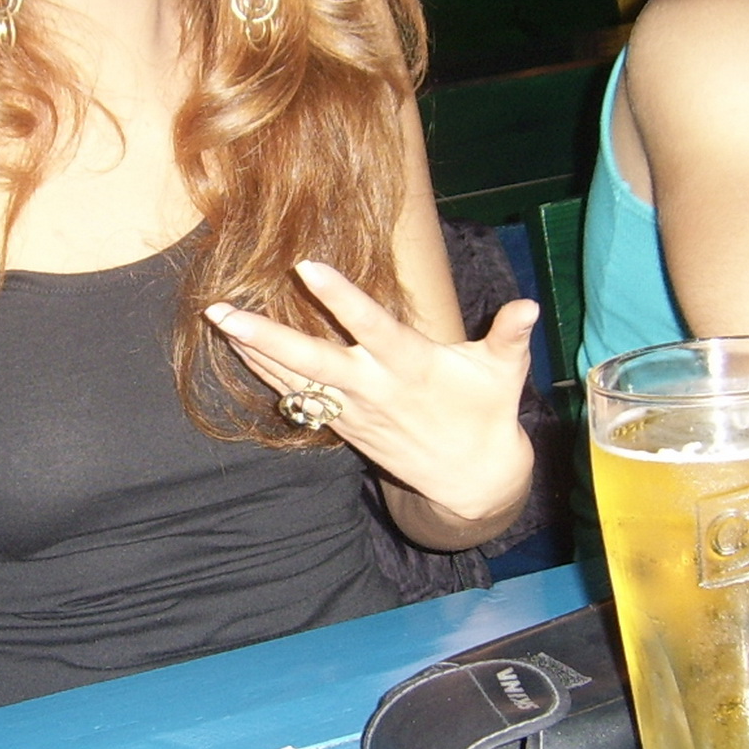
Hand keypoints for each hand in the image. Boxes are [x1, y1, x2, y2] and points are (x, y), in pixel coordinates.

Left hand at [204, 260, 536, 523]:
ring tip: (218, 320)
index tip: (307, 268)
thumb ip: (511, 337)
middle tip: (223, 312)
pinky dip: (267, 374)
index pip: (372, 328)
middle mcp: (375, 389)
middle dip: (266, 337)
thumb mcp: (504, 373)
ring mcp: (354, 411)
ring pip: (295, 380)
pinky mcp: (343, 425)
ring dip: (254, 352)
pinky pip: (297, 398)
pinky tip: (238, 351)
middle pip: (312, 361)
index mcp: (413, 367)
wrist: (471, 479)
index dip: (341, 299)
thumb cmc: (488, 412)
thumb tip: (529, 305)